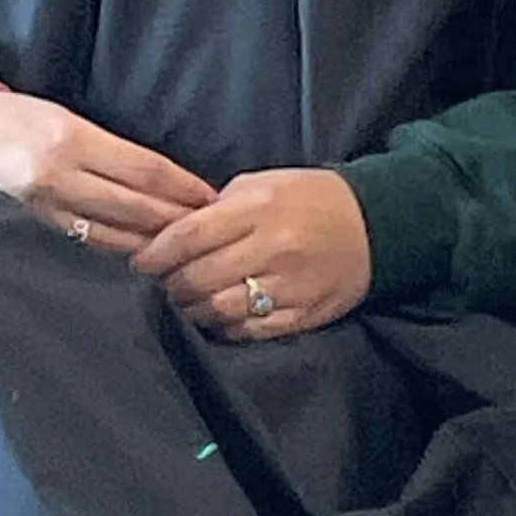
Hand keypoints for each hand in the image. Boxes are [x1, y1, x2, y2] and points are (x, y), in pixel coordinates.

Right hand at [0, 87, 214, 257]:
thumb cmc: (8, 119)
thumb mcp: (59, 118)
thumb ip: (105, 149)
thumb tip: (158, 182)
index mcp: (70, 138)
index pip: (144, 170)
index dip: (183, 188)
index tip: (212, 199)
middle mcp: (58, 175)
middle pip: (135, 208)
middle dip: (178, 223)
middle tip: (214, 234)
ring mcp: (41, 210)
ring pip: (113, 238)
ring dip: (153, 248)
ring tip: (186, 257)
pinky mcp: (27, 233)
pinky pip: (82, 253)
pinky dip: (115, 262)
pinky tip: (137, 268)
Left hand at [137, 167, 373, 340]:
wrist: (374, 224)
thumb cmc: (309, 197)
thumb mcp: (261, 184)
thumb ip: (219, 207)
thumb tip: (173, 231)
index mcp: (258, 209)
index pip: (191, 235)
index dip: (158, 252)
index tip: (141, 261)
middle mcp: (272, 247)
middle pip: (200, 277)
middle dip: (171, 284)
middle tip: (162, 284)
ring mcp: (289, 285)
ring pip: (221, 309)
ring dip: (193, 310)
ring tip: (186, 302)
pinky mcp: (303, 314)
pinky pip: (250, 330)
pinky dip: (225, 328)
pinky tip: (217, 317)